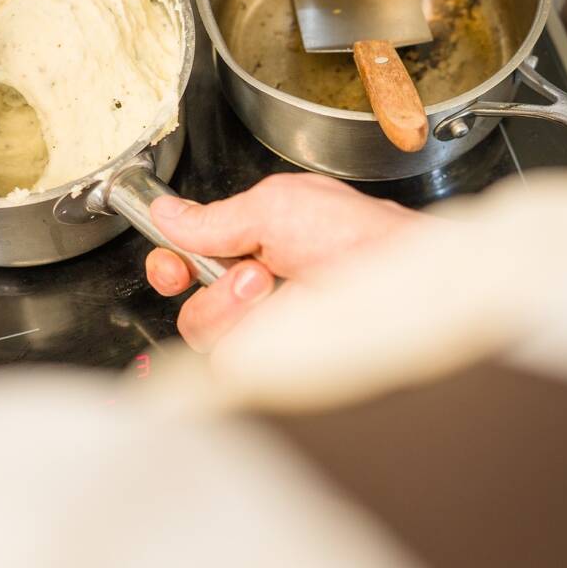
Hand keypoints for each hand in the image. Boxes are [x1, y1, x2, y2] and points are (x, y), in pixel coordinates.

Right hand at [145, 173, 422, 351]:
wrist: (398, 278)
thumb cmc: (359, 237)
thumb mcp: (278, 205)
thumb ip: (216, 215)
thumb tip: (168, 211)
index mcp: (256, 246)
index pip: (192, 264)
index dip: (171, 264)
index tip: (172, 264)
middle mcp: (258, 292)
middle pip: (190, 303)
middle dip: (208, 282)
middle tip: (248, 271)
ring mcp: (267, 330)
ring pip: (203, 330)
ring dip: (228, 303)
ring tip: (272, 283)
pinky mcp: (273, 362)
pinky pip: (225, 358)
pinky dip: (242, 330)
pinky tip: (277, 311)